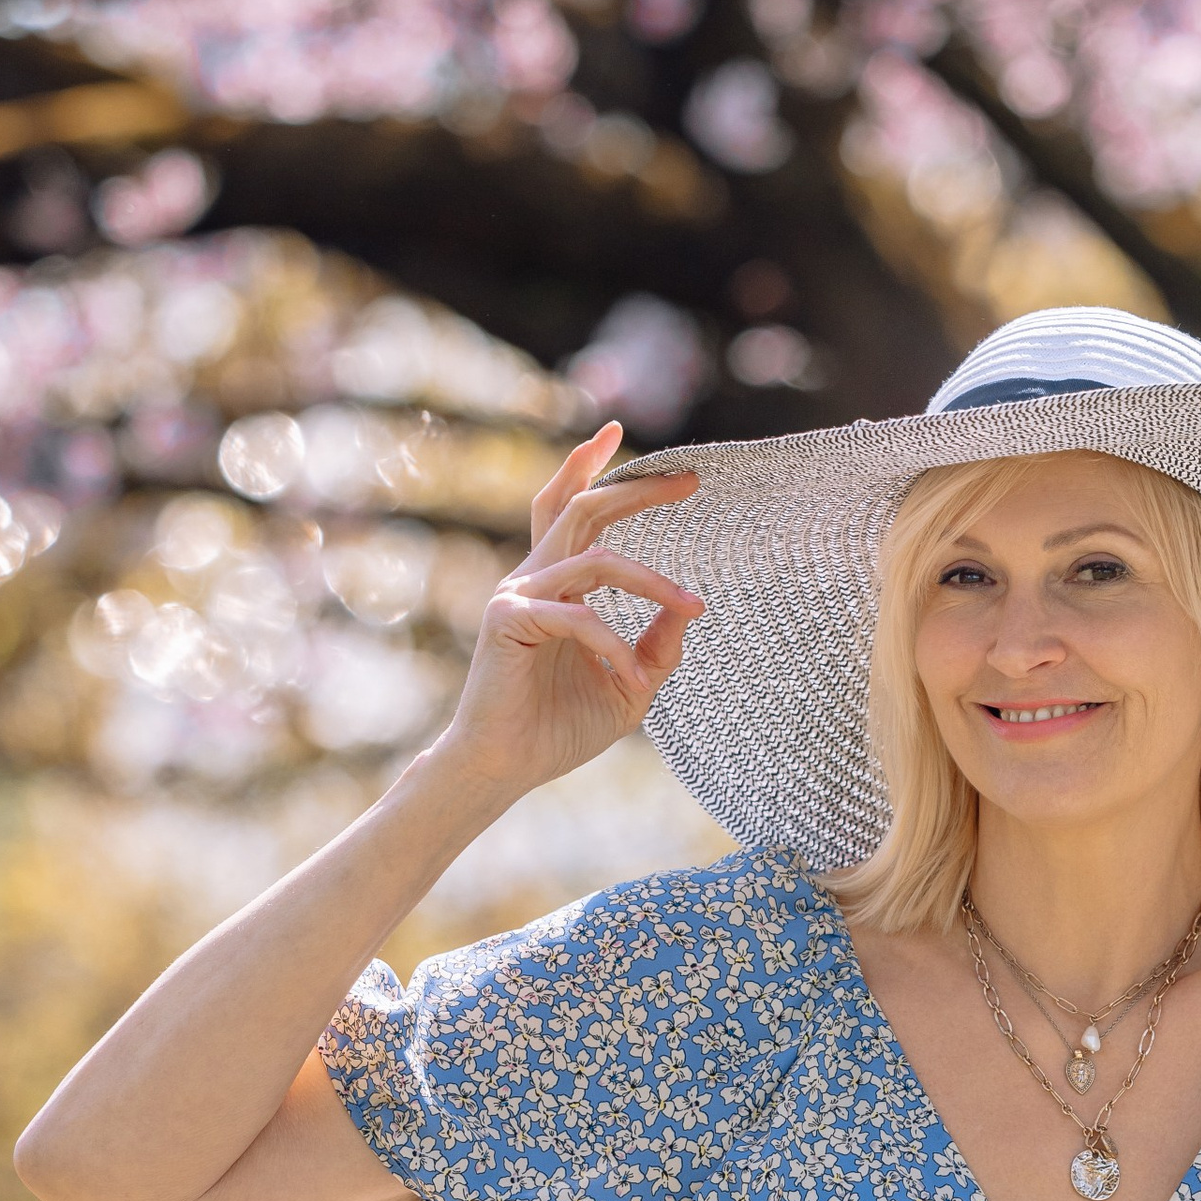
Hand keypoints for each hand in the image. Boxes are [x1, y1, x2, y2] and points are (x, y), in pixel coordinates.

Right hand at [430, 423, 702, 803]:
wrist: (507, 768)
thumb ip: (658, 646)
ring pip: (597, 559)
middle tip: (690, 481)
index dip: (593, 470)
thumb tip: (687, 609)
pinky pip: (579, 615)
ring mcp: (517, 594)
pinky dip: (616, 645)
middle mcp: (534, 578)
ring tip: (694, 607)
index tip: (623, 433)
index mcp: (558, 585)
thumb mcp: (630, 684)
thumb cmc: (559, 728)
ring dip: (653, 580)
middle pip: (584, 508)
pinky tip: (634, 678)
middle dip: (638, 489)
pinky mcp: (508, 621)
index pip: (574, 509)